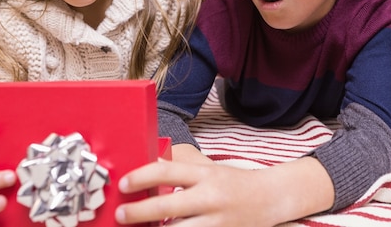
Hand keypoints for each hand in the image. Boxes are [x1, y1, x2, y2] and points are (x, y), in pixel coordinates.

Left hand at [114, 160, 280, 226]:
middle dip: (138, 212)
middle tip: (120, 215)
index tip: (123, 184)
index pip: (166, 171)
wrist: (270, 198)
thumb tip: (144, 173)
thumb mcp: (207, 170)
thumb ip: (179, 172)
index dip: (141, 177)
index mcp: (203, 174)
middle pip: (166, 207)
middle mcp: (209, 197)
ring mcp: (216, 221)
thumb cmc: (231, 183)